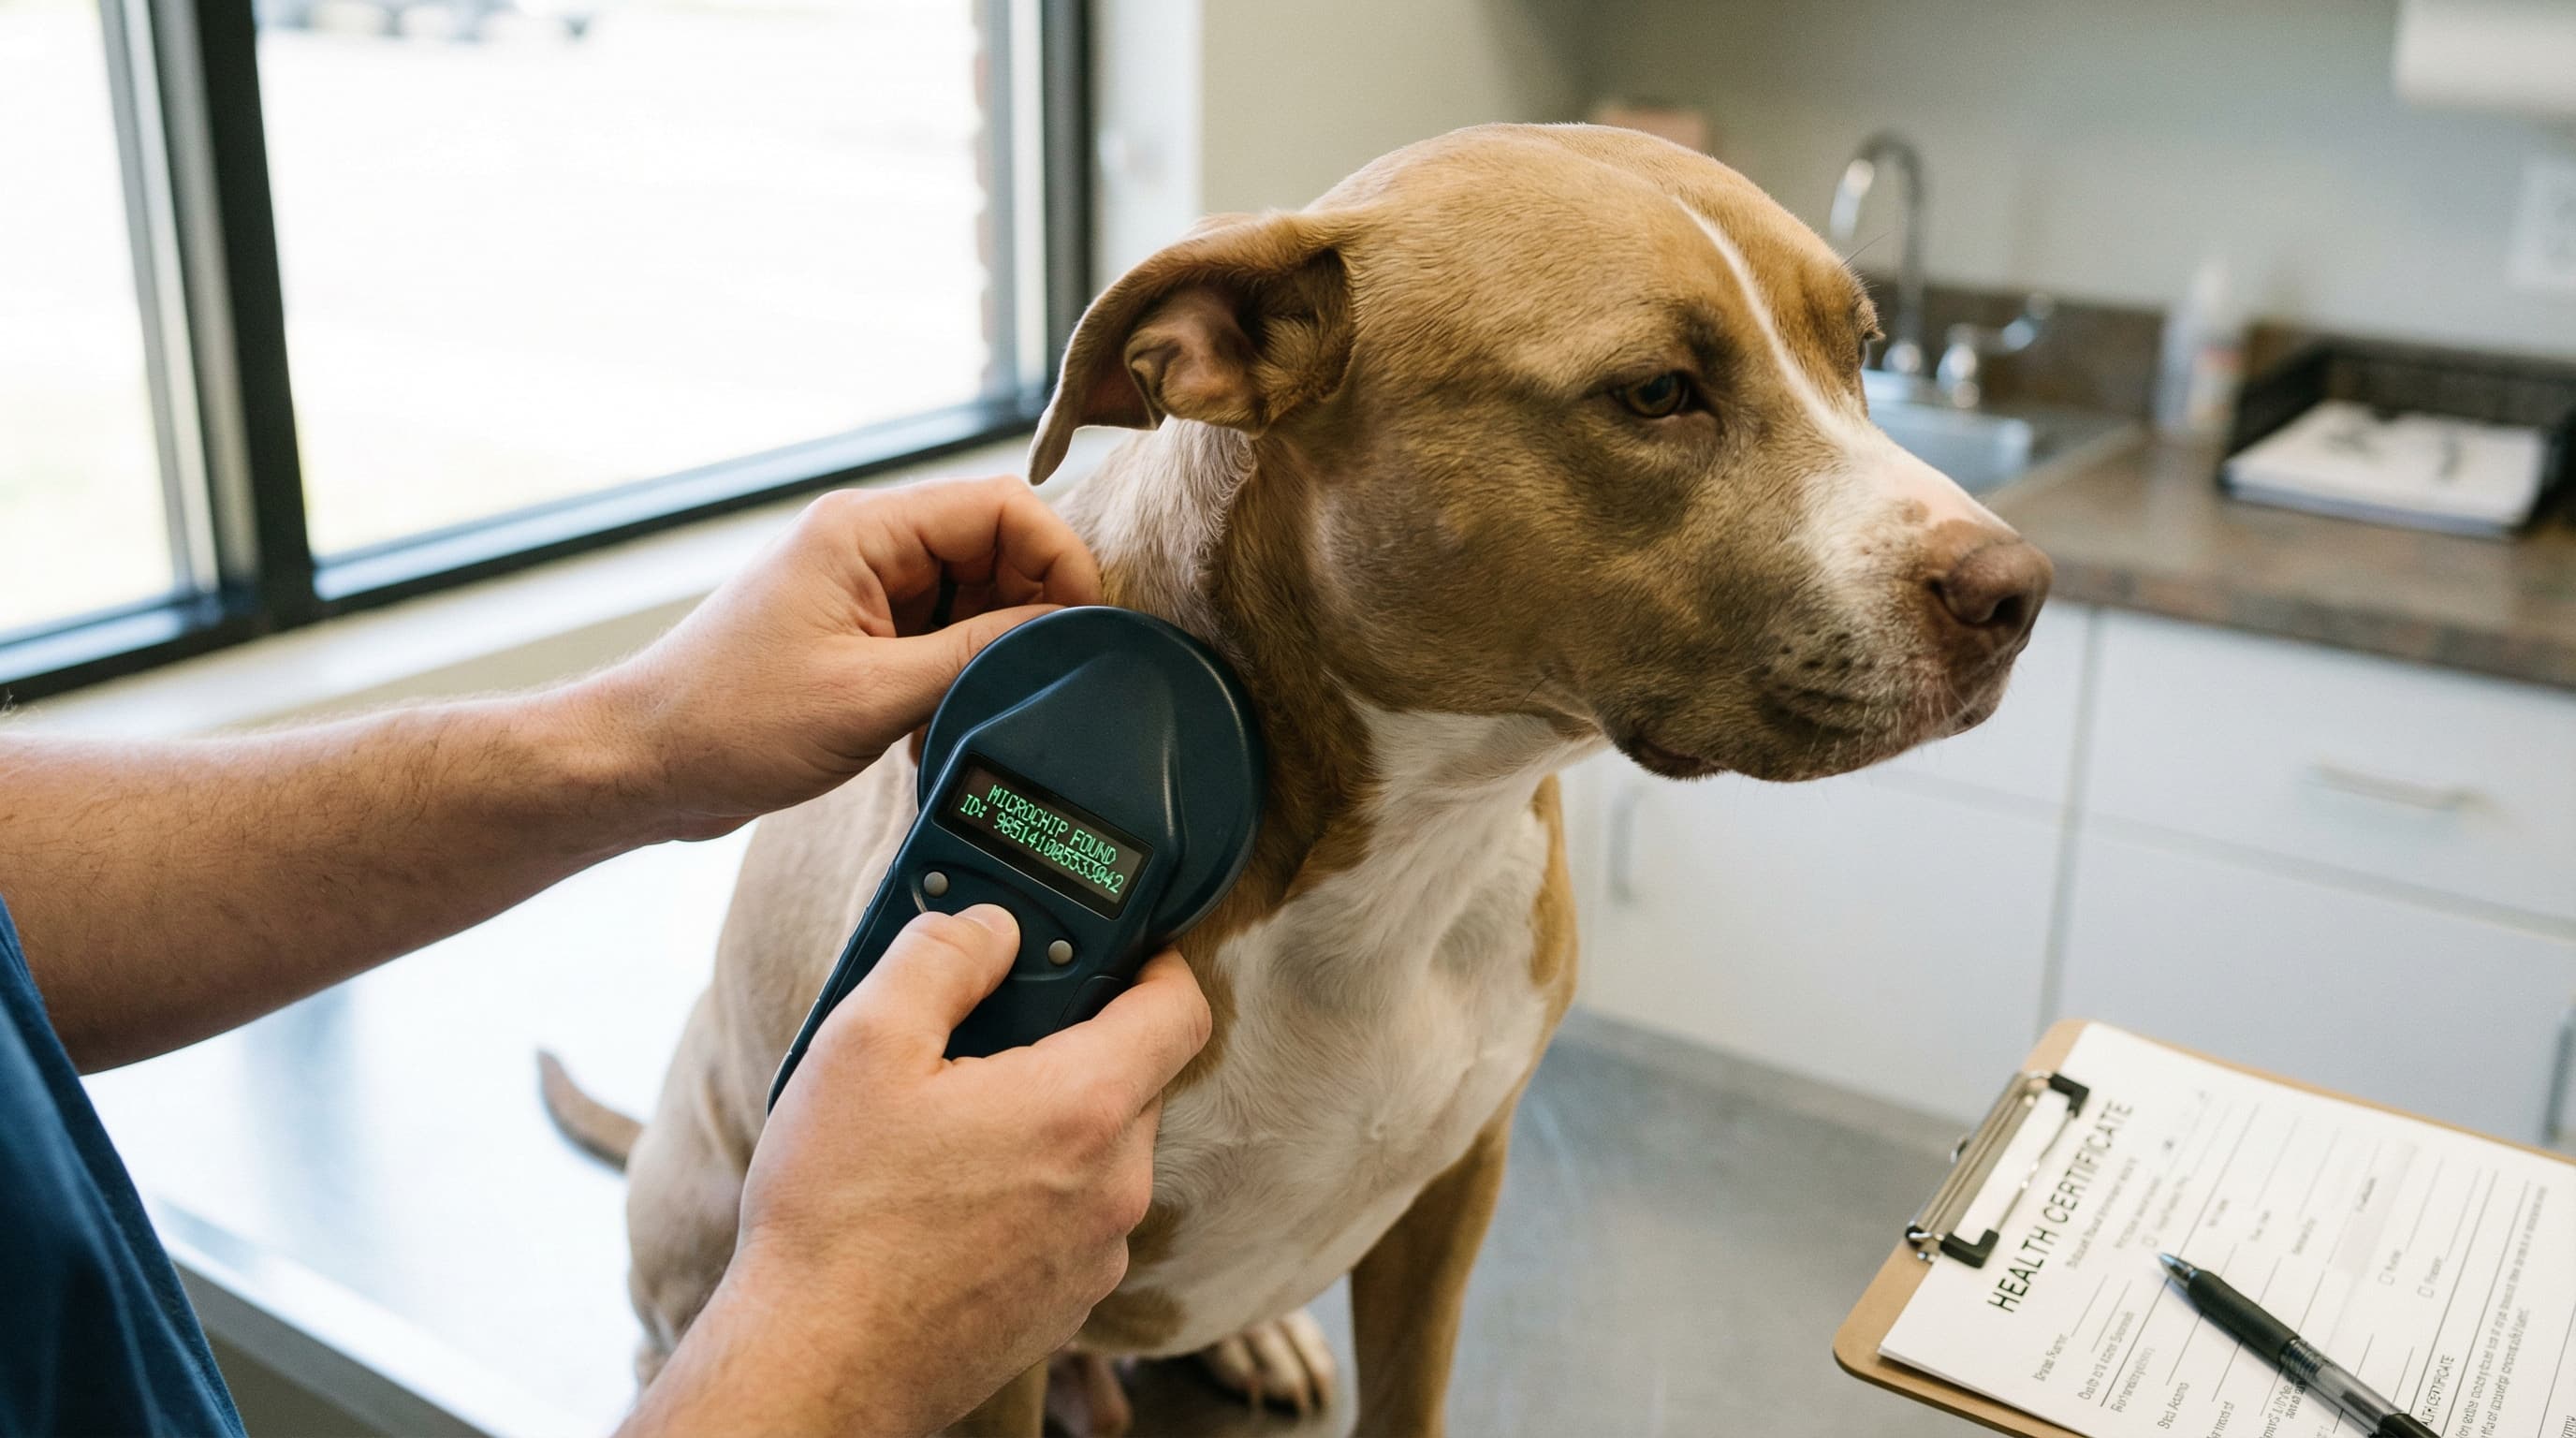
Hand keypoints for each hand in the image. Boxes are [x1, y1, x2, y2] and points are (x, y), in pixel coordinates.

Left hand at [578, 474, 1101, 841]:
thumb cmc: (730, 723)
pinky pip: (939, 635)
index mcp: (863, 530)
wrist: (642, 766)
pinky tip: (939, 725)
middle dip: (1031, 609)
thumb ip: (977, 656)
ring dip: (991, 652)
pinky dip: (957, 676)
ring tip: (978, 710)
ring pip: (972, 597)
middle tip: (1045, 679)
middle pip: (995, 547)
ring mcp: (860, 588)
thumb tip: (1066, 633)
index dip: (1060, 556)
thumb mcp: (872, 695)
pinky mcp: (855, 633)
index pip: (1001, 504)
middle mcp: (865, 544)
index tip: (1086, 624)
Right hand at [622, 906, 1210, 1437]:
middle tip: (986, 1037)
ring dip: (1047, 1123)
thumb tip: (992, 923)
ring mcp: (1096, 1253)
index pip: (1179, 1009)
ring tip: (951, 1126)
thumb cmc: (838, 1215)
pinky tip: (951, 1196)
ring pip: (1100, 1151)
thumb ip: (942, 956)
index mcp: (1085, 1107)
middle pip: (1131, 1078)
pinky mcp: (1066, 1303)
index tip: (1113, 949)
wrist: (818, 1368)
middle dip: (1072, 1044)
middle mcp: (1114, 1184)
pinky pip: (1073, 1216)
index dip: (1154, 963)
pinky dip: (1033, 1191)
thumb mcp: (864, 1043)